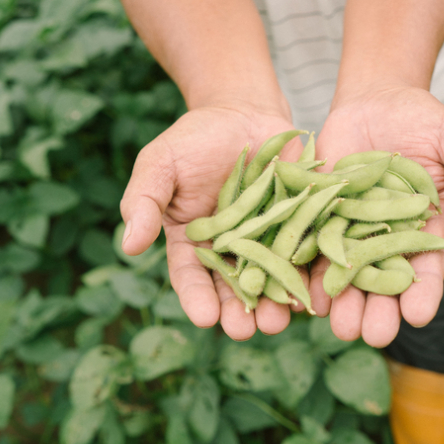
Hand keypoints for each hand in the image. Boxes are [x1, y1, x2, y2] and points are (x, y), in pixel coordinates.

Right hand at [120, 104, 304, 339]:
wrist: (242, 112)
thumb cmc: (194, 138)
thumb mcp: (160, 163)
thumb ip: (144, 201)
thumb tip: (129, 245)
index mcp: (192, 243)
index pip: (191, 277)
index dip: (197, 298)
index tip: (206, 318)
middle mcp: (231, 249)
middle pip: (234, 287)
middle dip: (240, 311)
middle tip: (246, 331)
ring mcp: (267, 239)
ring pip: (272, 277)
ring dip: (277, 302)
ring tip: (281, 321)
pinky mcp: (300, 224)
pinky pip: (306, 251)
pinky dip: (310, 272)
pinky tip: (315, 291)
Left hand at [311, 86, 443, 347]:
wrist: (376, 101)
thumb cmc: (424, 121)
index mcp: (427, 230)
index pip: (428, 270)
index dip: (424, 293)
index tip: (419, 315)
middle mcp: (388, 240)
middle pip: (384, 284)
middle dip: (379, 311)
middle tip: (374, 335)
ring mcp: (351, 231)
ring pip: (347, 276)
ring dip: (343, 303)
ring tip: (340, 327)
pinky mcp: (320, 217)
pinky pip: (313, 250)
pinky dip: (310, 272)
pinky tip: (306, 296)